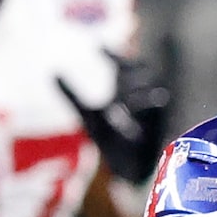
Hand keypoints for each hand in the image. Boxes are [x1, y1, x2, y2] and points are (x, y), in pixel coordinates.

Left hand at [57, 54, 172, 185]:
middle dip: (130, 68)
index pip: (122, 64)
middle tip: (115, 73)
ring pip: (151, 85)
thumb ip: (72, 95)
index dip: (112, 55)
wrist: (126, 169)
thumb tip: (53, 72)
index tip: (98, 48)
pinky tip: (129, 110)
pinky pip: (157, 106)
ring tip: (119, 99)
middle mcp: (142, 95)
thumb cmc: (110, 142)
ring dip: (135, 88)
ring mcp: (154, 108)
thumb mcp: (88, 116)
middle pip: (141, 69)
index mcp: (125, 90)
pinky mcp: (162, 122)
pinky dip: (144, 104)